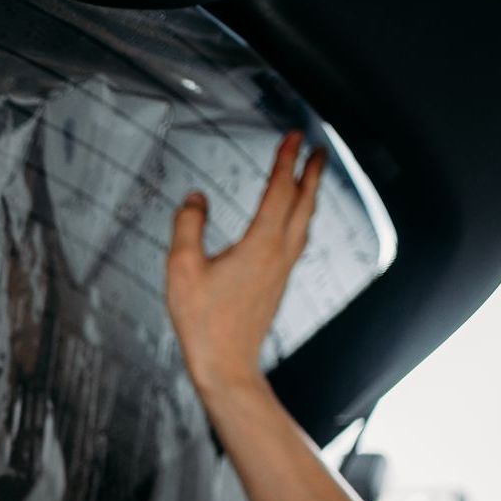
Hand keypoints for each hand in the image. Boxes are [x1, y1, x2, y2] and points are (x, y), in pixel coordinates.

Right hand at [165, 132, 324, 398]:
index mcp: (260, 243)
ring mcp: (281, 271)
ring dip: (309, 196)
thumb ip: (188, 226)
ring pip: (304, 223)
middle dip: (311, 173)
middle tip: (318, 149)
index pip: (279, 190)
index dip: (286, 160)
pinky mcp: (277, 285)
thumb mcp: (182, 268)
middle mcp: (278, 254)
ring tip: (310, 180)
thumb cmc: (202, 320)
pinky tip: (293, 225)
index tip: (293, 135)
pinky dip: (300, 220)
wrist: (226, 365)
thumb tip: (195, 198)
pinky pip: (297, 241)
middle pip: (303, 203)